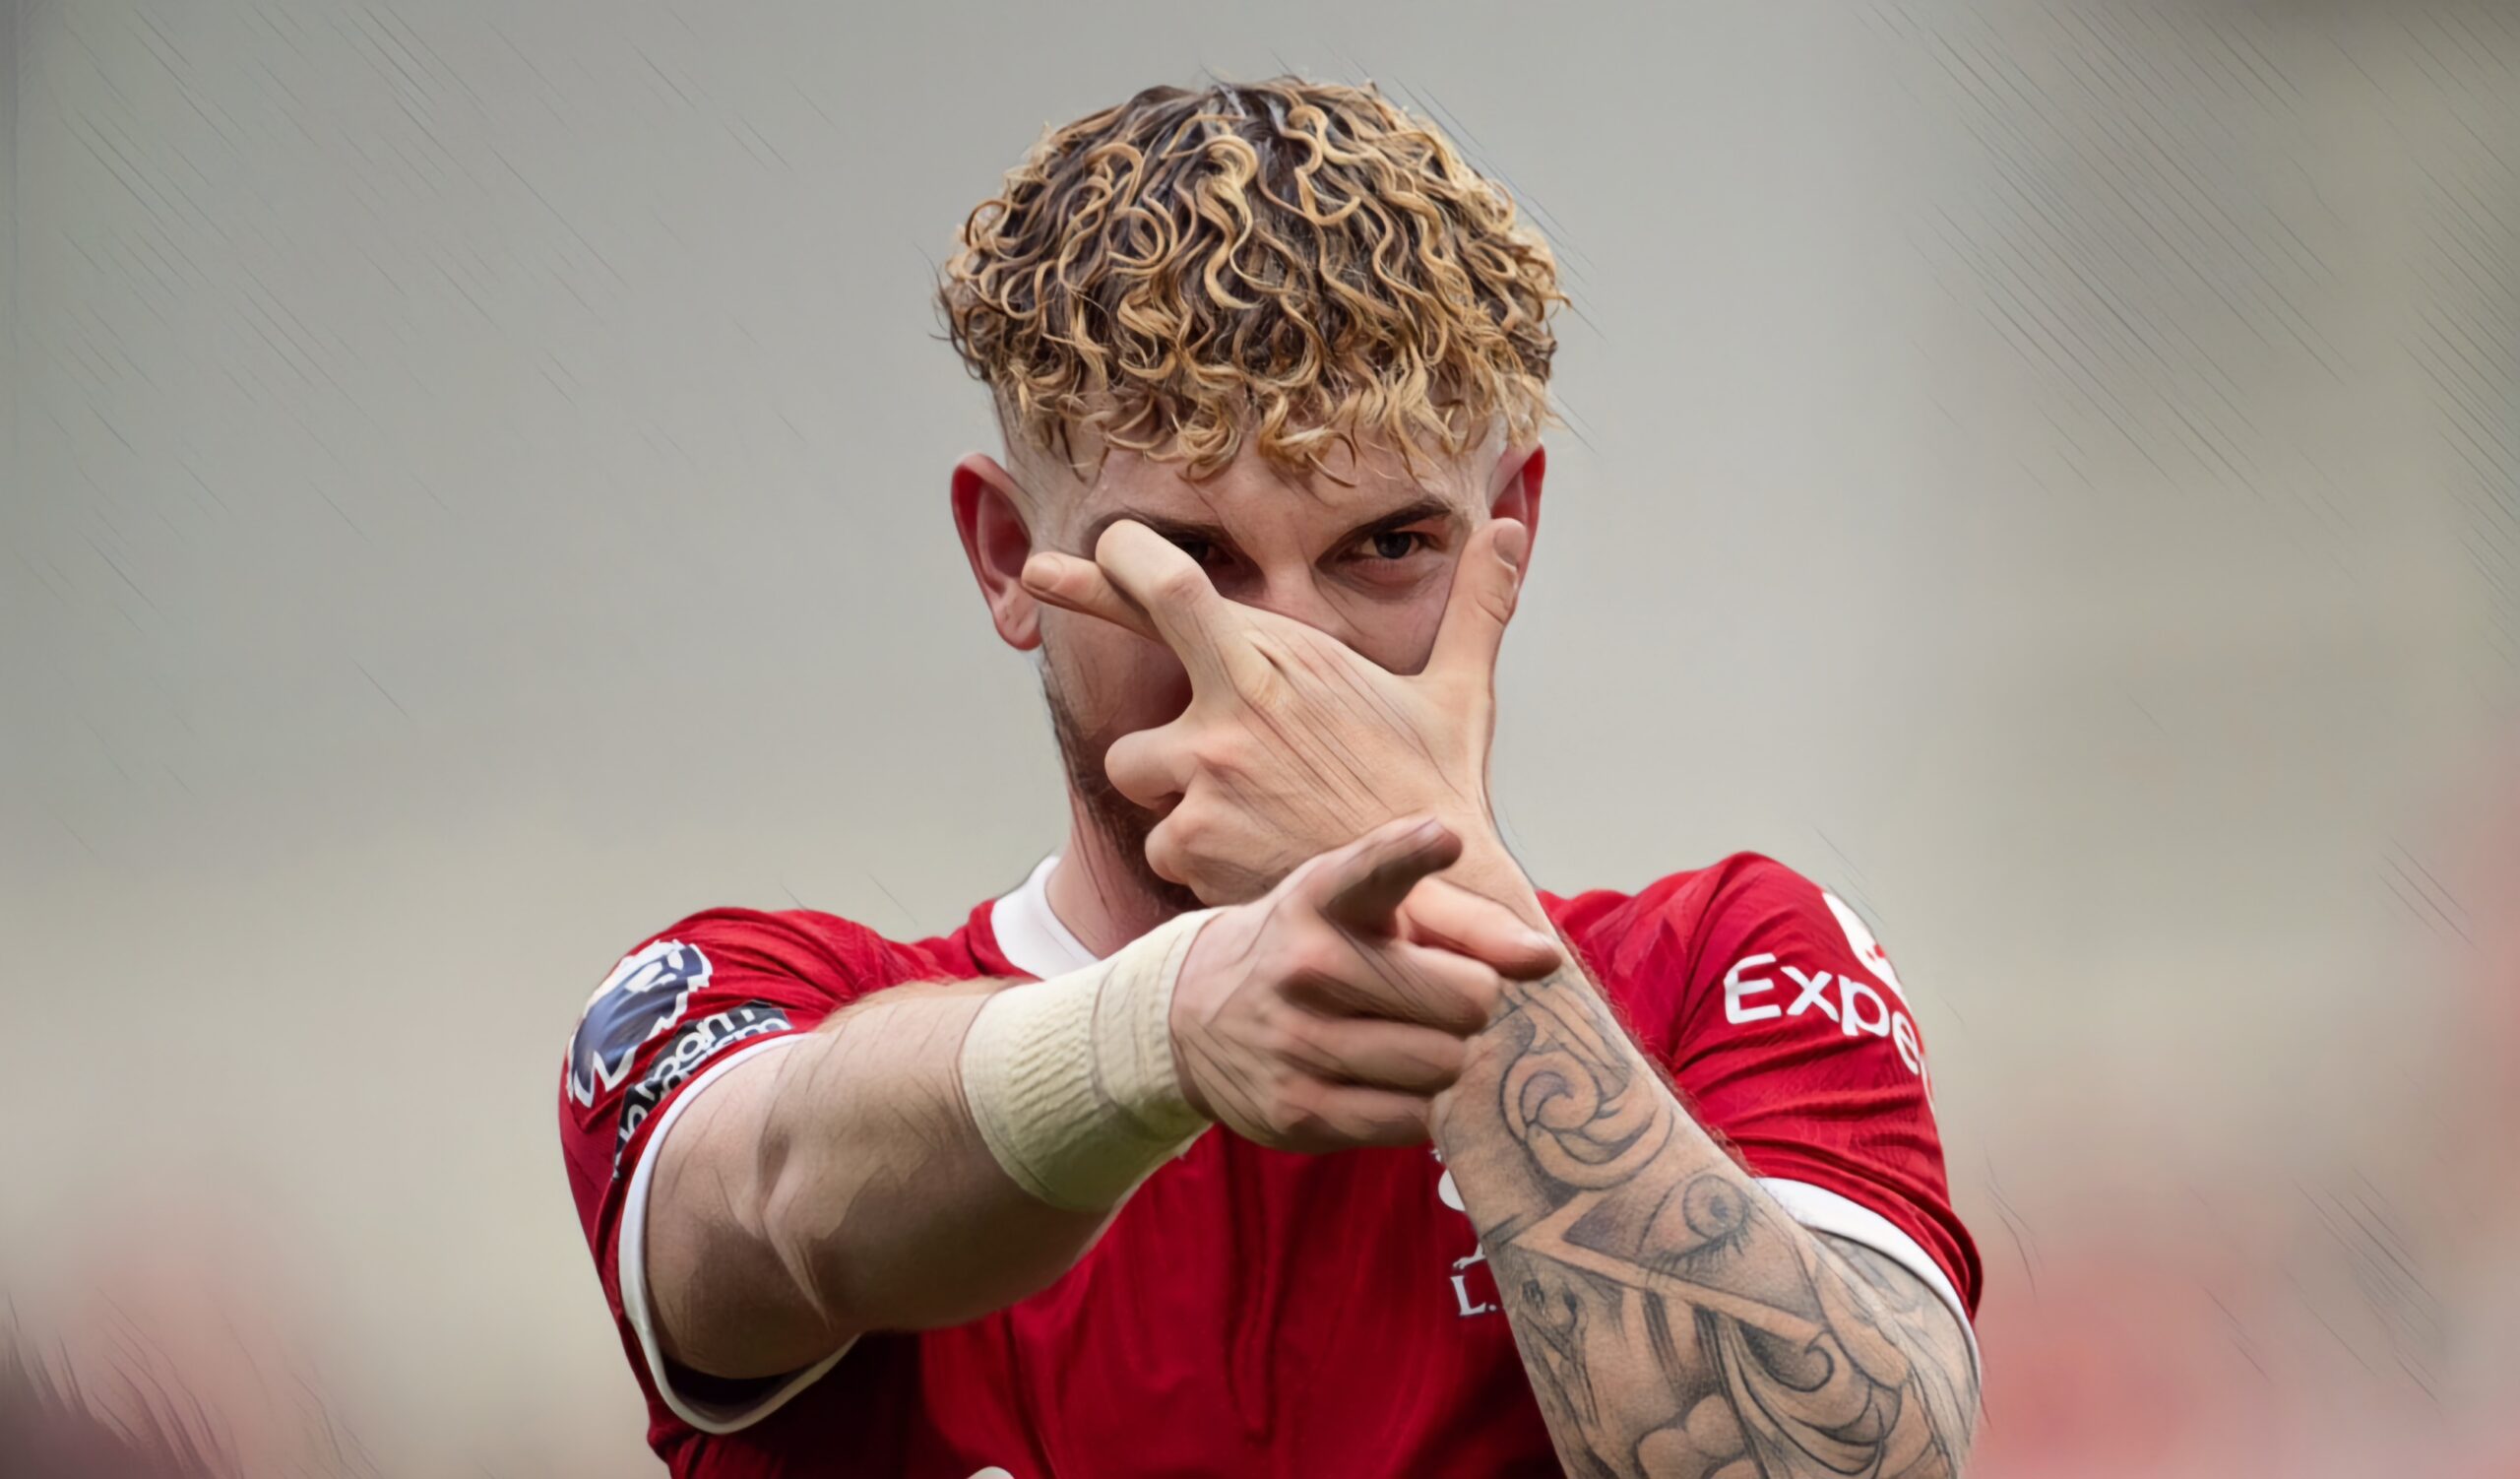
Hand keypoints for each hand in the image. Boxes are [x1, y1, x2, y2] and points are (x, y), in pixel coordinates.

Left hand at [1023, 516, 1528, 904]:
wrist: (1439, 907)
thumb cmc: (1437, 797)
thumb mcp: (1457, 696)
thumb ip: (1475, 609)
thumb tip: (1513, 530)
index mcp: (1276, 657)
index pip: (1166, 588)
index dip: (1113, 563)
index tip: (1076, 550)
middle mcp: (1228, 707)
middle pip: (1131, 676)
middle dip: (1108, 648)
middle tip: (1073, 612)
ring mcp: (1203, 778)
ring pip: (1140, 773)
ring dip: (1173, 793)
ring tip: (1249, 818)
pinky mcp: (1191, 844)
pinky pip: (1163, 843)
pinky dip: (1198, 859)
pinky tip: (1254, 867)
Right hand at [1170, 816, 1562, 1152]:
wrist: (1195, 1012)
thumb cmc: (1318, 948)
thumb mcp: (1373, 911)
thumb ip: (1467, 924)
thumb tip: (1544, 961)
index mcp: (1324, 897)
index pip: (1372, 869)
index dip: (1411, 853)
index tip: (1442, 839)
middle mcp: (1305, 964)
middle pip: (1467, 998)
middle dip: (1469, 1002)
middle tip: (1433, 998)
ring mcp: (1295, 1040)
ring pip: (1446, 1064)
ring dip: (1444, 1058)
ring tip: (1403, 1039)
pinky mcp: (1296, 1110)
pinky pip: (1413, 1120)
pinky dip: (1415, 1105)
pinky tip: (1379, 1079)